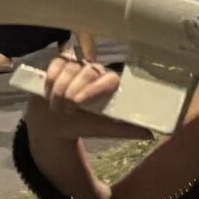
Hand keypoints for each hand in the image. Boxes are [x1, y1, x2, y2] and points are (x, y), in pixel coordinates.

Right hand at [19, 54, 153, 142]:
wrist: (53, 123)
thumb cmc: (80, 124)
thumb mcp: (102, 129)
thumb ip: (124, 130)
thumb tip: (150, 135)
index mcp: (108, 84)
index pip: (109, 78)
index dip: (93, 89)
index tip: (79, 103)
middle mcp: (94, 70)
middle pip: (85, 71)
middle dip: (71, 93)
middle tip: (66, 110)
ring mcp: (76, 65)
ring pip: (68, 69)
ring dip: (58, 90)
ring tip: (57, 107)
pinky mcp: (58, 63)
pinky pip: (55, 64)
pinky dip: (50, 80)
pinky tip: (48, 92)